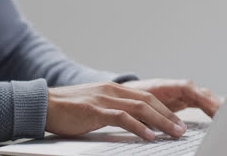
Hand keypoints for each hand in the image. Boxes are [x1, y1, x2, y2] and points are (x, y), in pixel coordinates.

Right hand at [46, 82, 186, 140]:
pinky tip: (149, 136)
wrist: (44, 104)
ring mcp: (103, 99)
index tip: (177, 121)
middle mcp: (111, 91)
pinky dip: (138, 127)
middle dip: (168, 115)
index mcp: (112, 89)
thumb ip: (112, 110)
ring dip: (160, 121)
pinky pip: (121, 118)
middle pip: (148, 101)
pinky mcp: (94, 110)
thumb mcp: (94, 105)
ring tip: (174, 133)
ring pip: (139, 108)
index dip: (164, 109)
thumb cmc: (68, 109)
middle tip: (183, 128)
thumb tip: (131, 123)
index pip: (145, 97)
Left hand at [122, 79, 220, 117]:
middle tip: (226, 118)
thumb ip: (154, 113)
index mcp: (166, 86)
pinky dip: (210, 109)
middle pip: (201, 93)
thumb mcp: (141, 104)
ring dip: (215, 107)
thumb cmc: (134, 96)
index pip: (189, 89)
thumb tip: (167, 126)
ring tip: (226, 119)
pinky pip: (201, 103)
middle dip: (215, 104)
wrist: (128, 92)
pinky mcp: (183, 100)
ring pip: (204, 97)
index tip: (215, 109)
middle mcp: (177, 88)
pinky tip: (218, 118)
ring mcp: (182, 94)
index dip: (203, 98)